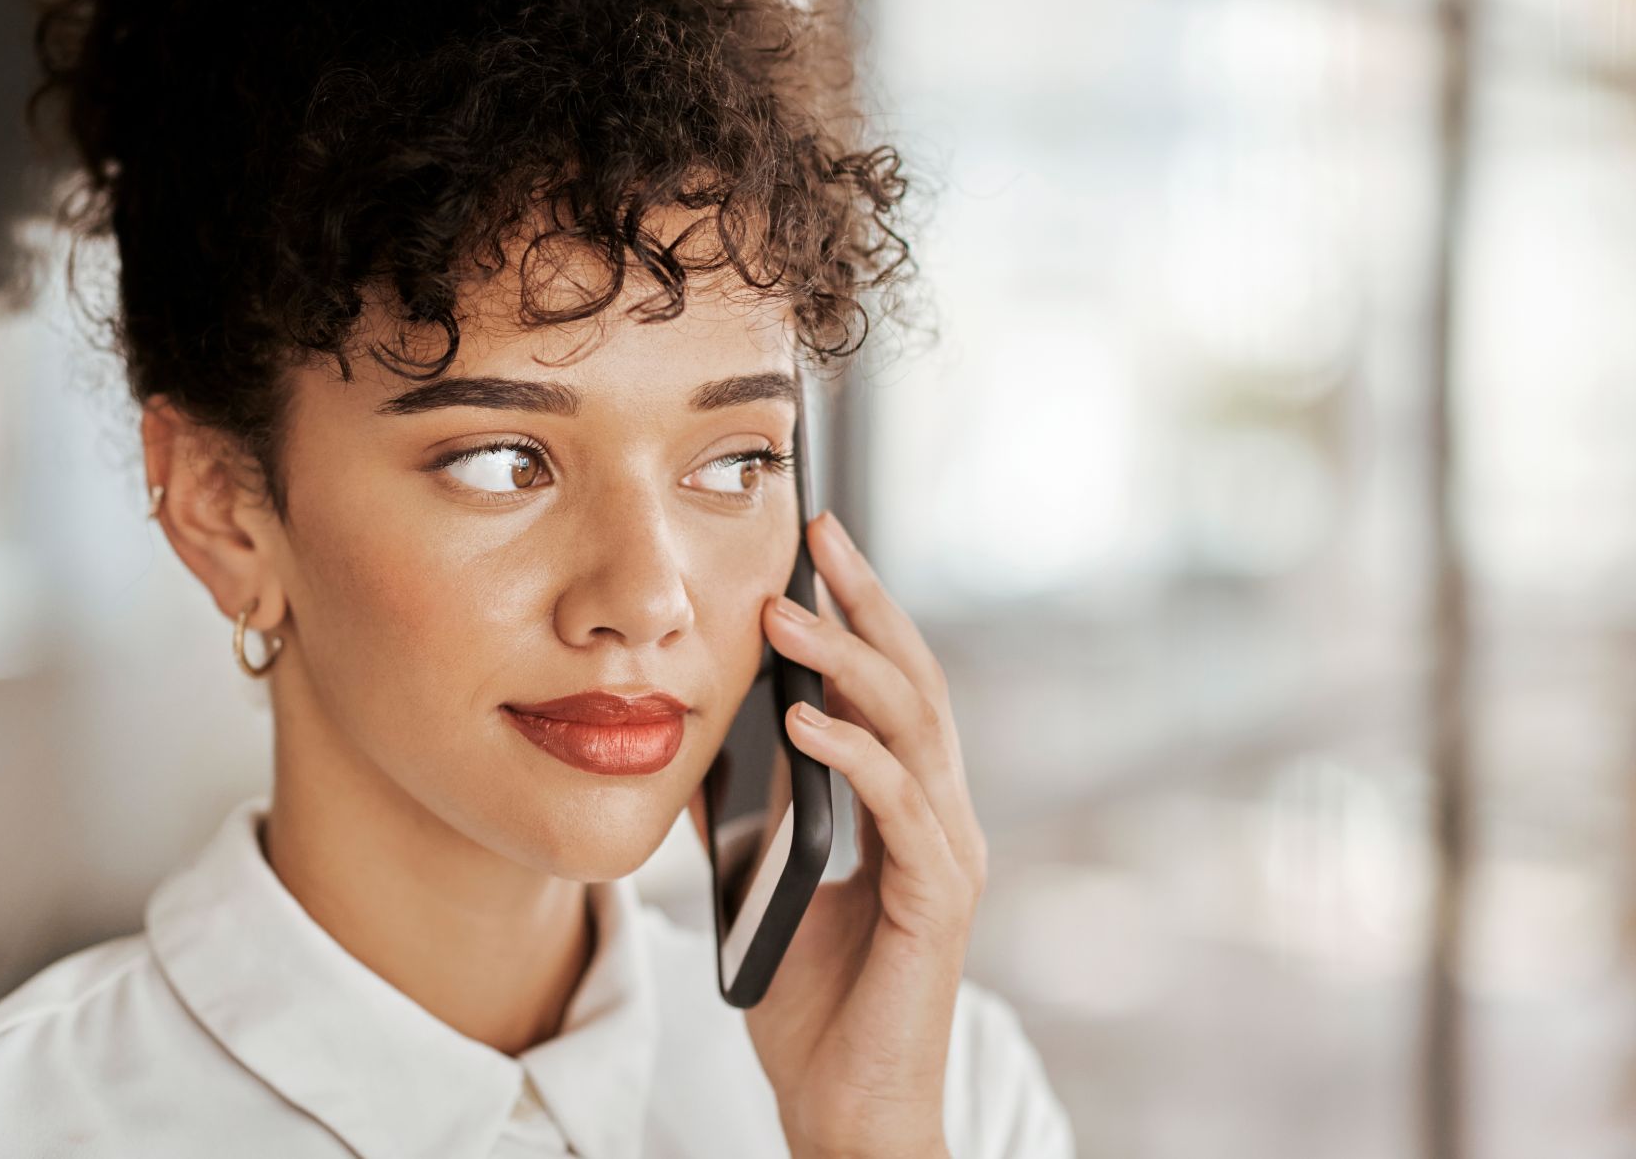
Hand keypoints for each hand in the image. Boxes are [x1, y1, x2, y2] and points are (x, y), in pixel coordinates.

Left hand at [696, 509, 987, 1158]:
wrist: (845, 1107)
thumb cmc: (812, 1001)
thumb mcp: (759, 883)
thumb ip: (741, 812)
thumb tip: (687, 740)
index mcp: (906, 805)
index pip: (890, 684)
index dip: (857, 610)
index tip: (813, 543)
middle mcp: (942, 816)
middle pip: (916, 681)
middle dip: (867, 601)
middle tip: (819, 533)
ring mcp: (948, 855)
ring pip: (914, 729)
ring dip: (848, 663)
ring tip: (788, 614)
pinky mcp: (937, 902)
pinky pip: (899, 808)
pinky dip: (853, 756)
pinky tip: (804, 721)